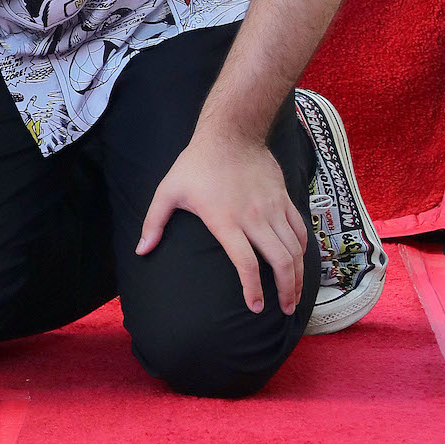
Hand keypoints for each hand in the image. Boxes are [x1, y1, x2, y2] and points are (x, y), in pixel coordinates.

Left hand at [137, 126, 307, 315]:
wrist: (231, 134)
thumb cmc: (196, 164)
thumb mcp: (168, 191)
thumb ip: (154, 223)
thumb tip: (141, 251)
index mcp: (225, 220)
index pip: (245, 263)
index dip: (252, 289)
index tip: (255, 307)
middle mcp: (253, 218)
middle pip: (279, 261)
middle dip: (286, 290)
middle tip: (284, 309)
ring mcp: (272, 208)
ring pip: (294, 249)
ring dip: (298, 276)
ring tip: (294, 295)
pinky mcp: (284, 199)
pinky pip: (300, 230)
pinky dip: (304, 251)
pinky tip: (300, 264)